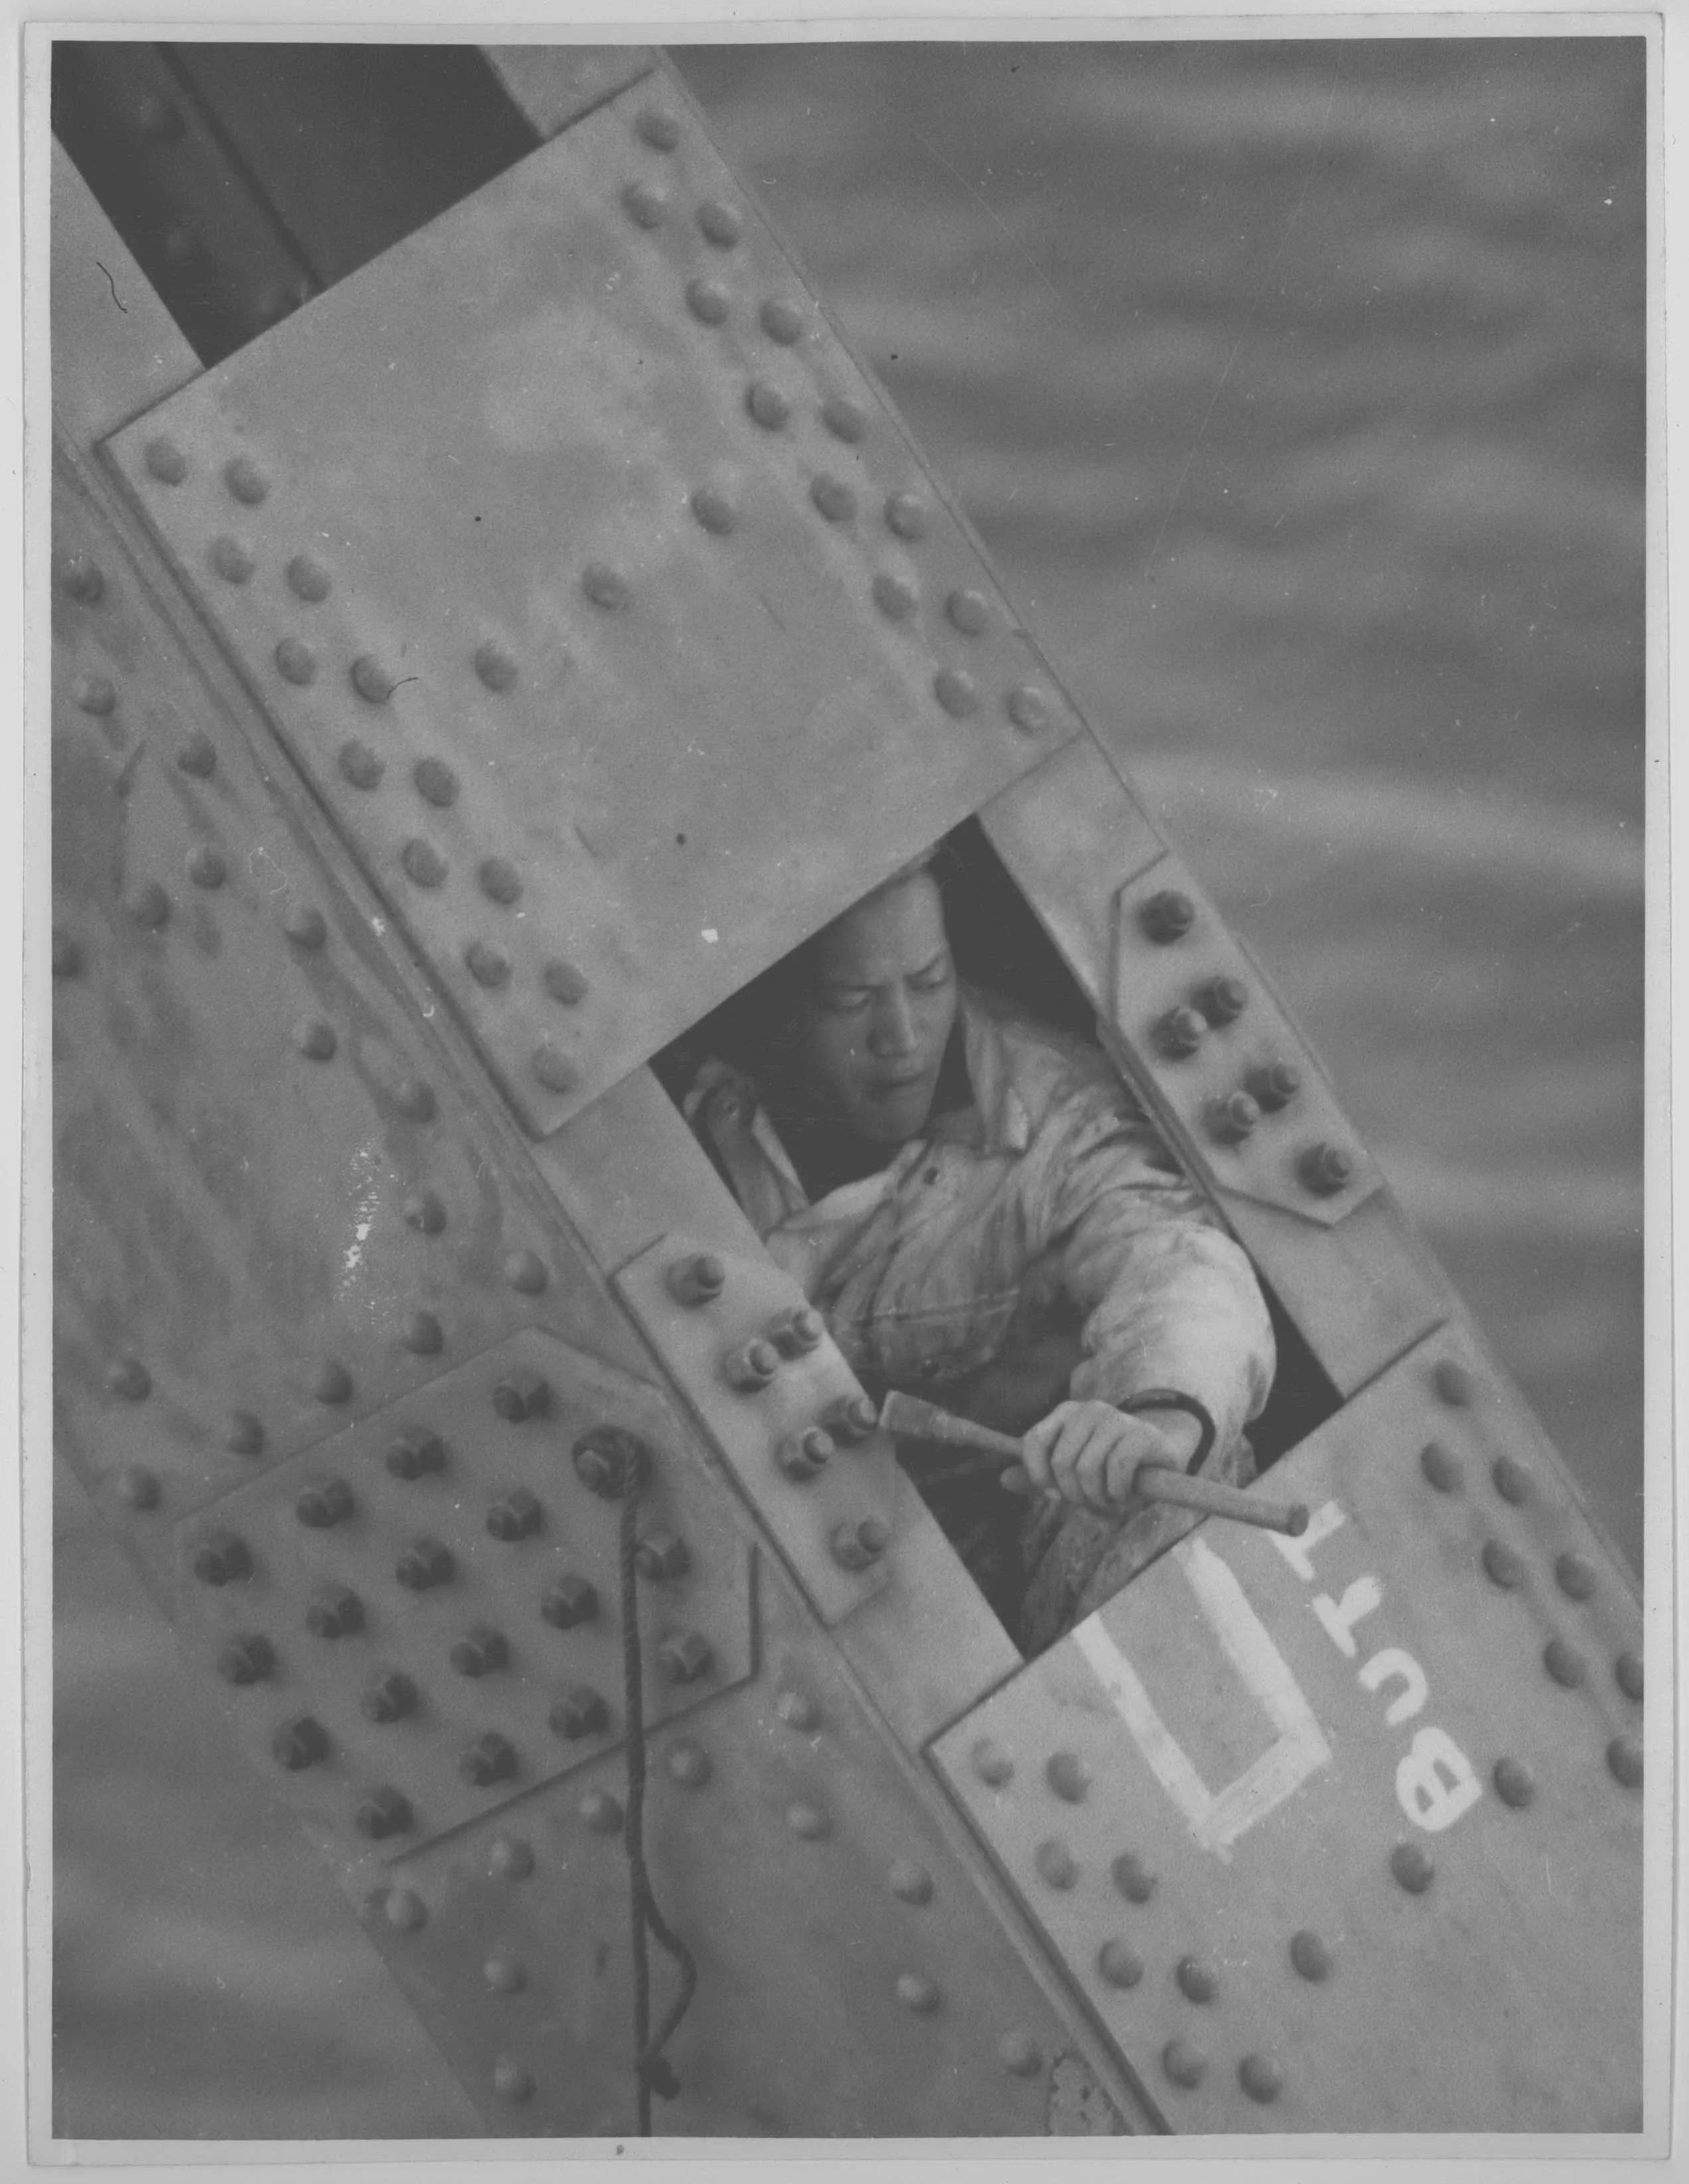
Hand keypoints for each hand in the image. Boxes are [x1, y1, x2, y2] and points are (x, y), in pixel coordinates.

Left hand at [1003, 1399, 1202, 1515]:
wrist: (1162, 1459)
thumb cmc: (1110, 1468)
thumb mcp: (1073, 1473)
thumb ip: (1040, 1476)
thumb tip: (1002, 1479)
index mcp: (1067, 1413)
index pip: (1034, 1440)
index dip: (1038, 1475)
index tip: (1053, 1496)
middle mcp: (1089, 1409)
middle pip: (1062, 1462)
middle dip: (1074, 1495)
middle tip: (1091, 1505)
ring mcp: (1117, 1418)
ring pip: (1088, 1468)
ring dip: (1097, 1499)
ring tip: (1109, 1503)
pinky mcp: (1142, 1434)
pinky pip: (1116, 1470)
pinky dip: (1117, 1493)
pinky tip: (1124, 1497)